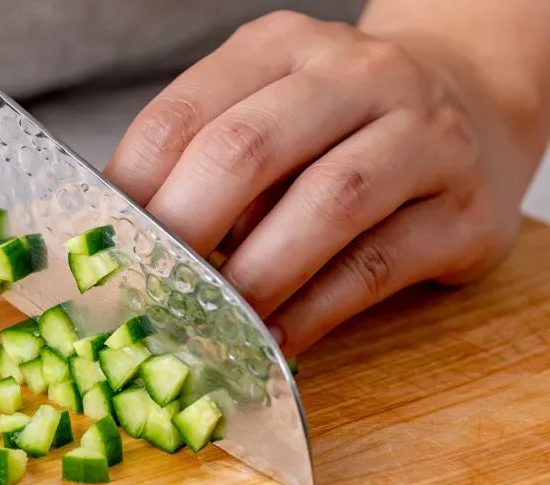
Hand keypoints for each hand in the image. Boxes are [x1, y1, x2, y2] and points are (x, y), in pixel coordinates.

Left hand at [105, 10, 531, 355]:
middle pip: (248, 150)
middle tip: (147, 293)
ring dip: (255, 275)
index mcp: (280, 47)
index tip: (103, 250)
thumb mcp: (267, 111)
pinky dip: (315, 310)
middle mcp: (356, 75)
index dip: (132, 189)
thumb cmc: (339, 127)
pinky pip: (378, 264)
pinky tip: (276, 341)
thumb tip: (124, 247)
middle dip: (185, 231)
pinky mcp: (465, 209)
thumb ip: (203, 161)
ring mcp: (423, 135)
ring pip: (328, 202)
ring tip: (213, 323)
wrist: (476, 106)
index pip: (184, 115)